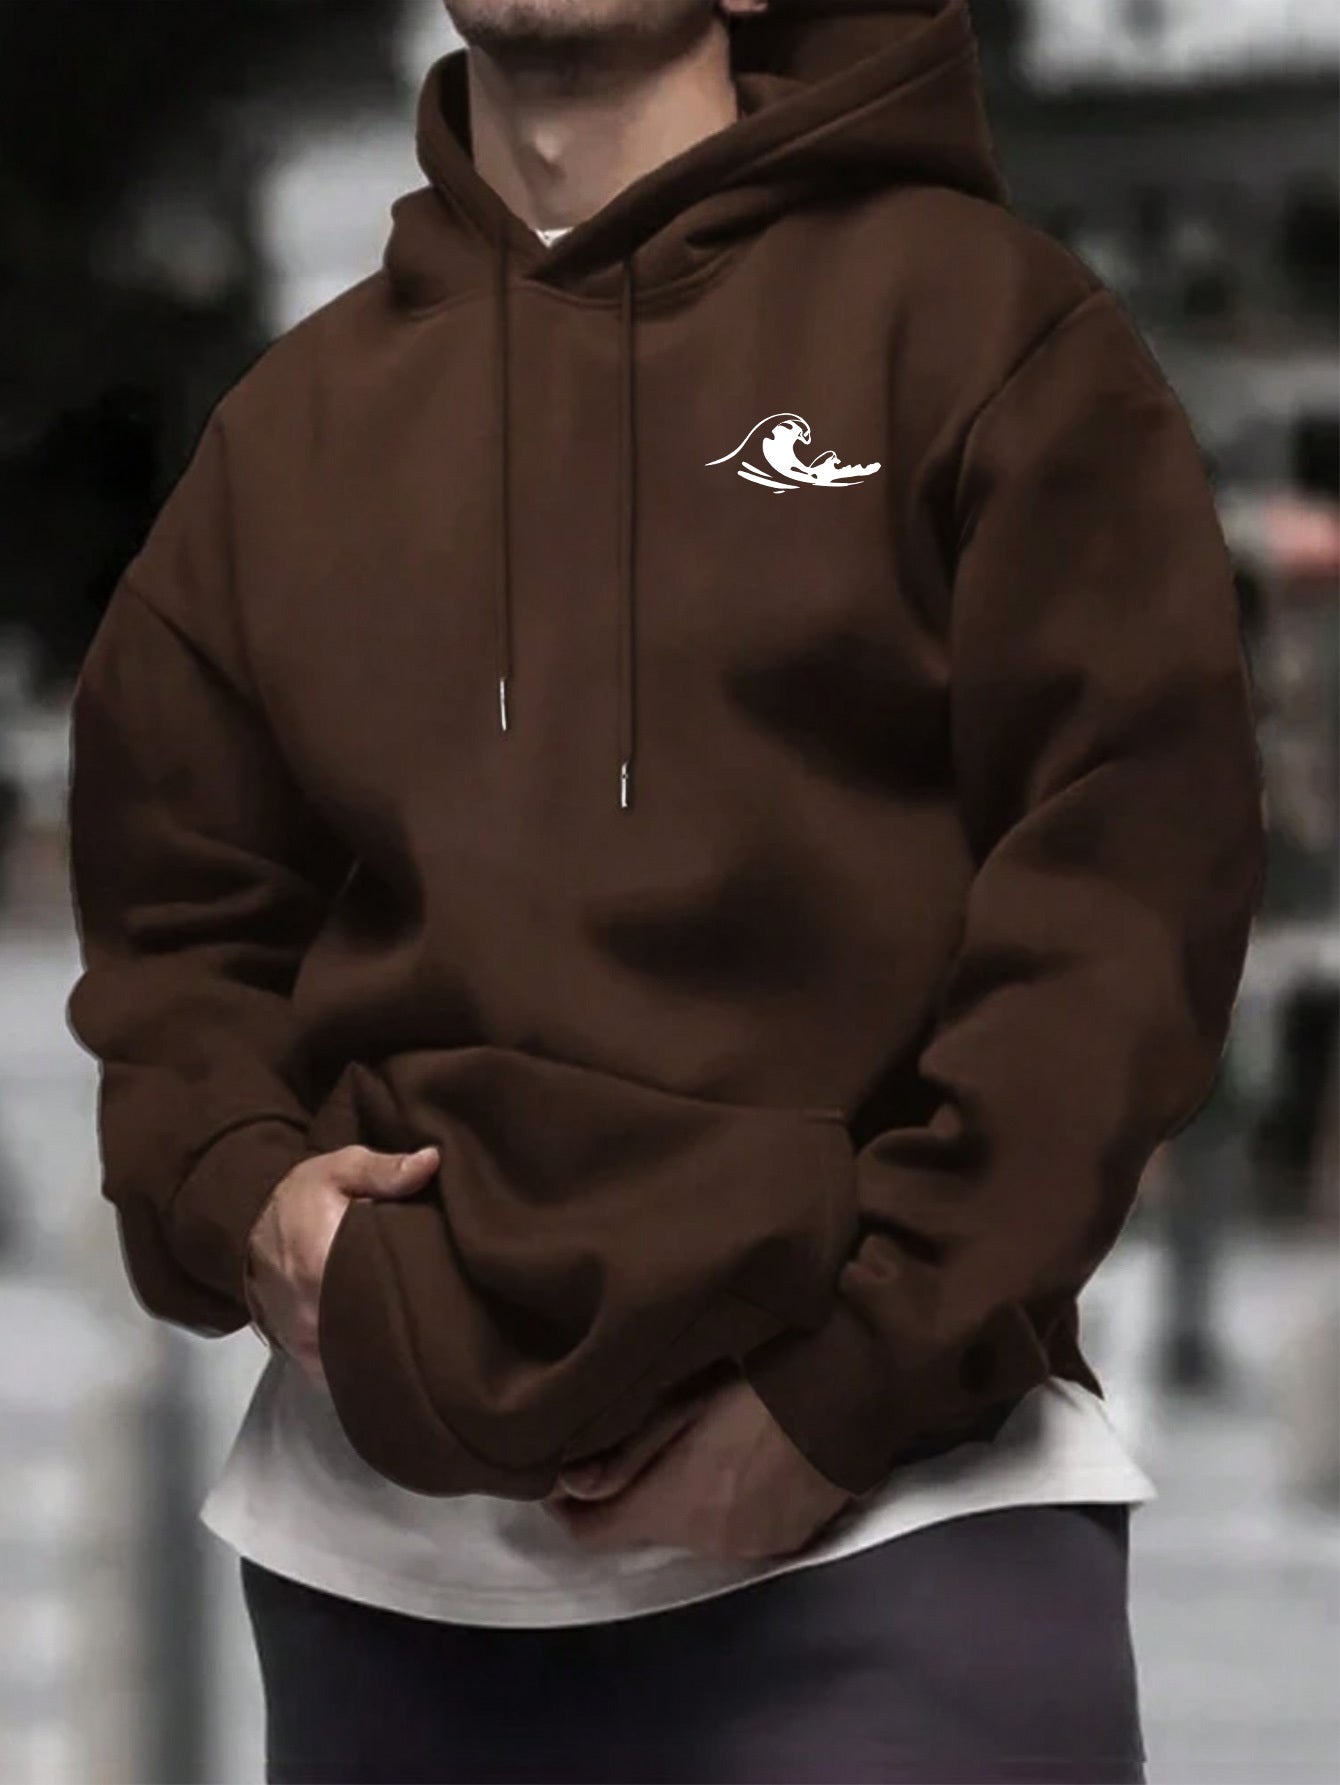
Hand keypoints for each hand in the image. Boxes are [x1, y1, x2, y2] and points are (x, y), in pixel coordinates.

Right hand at [243, 1142, 439, 1387]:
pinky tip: (393, 1357)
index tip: (452, 1286)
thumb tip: (432, 1161)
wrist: (244, 1226)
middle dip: (412, 1326)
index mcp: (326, 1262)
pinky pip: (341, 1375)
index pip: (386, 1290)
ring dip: (389, 1351)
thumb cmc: (296, 1197)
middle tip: (448, 1313)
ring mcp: (307, 1341)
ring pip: (361, 1360)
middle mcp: (315, 1312)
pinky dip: (365, 1367)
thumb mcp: (338, 1169)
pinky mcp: (301, 1356)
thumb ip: (384, 1169)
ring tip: (427, 1338)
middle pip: (378, 1333)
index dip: (422, 1291)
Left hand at [542, 1369, 855, 1561]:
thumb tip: (567, 1485)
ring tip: (698, 1445)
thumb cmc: (761, 1378)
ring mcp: (752, 1548)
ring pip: (692, 1532)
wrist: (855, 1389)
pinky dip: (728, 1505)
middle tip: (642, 1440)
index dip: (570, 1508)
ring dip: (685, 1499)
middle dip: (636, 1493)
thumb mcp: (684, 1397)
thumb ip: (625, 1450)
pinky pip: (737, 1531)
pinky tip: (743, 1462)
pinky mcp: (789, 1542)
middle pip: (646, 1529)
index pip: (592, 1535)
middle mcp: (708, 1542)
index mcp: (674, 1504)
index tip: (566, 1475)